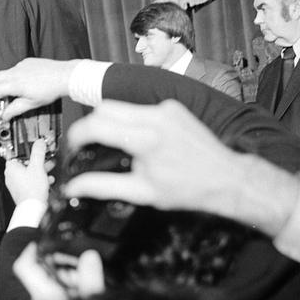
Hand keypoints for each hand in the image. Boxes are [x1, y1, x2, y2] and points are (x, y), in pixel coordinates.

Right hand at [0, 58, 78, 119]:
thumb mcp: (32, 104)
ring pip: (5, 73)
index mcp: (14, 84)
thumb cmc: (51, 90)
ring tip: (19, 92)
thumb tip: (4, 116)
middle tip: (4, 99)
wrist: (64, 76)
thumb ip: (15, 110)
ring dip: (6, 83)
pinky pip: (16, 69)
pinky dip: (17, 77)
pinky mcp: (27, 61)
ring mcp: (21, 65)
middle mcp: (15, 72)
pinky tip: (28, 83)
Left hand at [4, 139, 50, 204]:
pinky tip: (48, 179)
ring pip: (28, 172)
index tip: (33, 147)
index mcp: (11, 168)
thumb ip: (38, 152)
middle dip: (36, 160)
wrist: (33, 208)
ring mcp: (16, 184)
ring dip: (39, 169)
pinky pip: (30, 181)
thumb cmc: (32, 190)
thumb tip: (39, 142)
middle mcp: (11, 176)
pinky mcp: (21, 191)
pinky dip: (38, 179)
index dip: (26, 150)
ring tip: (49, 167)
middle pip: (24, 163)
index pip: (15, 153)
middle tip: (45, 158)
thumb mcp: (38, 166)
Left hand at [12, 243, 104, 299]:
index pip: (25, 265)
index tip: (48, 237)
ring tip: (93, 279)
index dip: (33, 248)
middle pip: (46, 270)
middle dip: (66, 262)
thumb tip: (89, 255)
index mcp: (45, 297)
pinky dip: (76, 287)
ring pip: (57, 281)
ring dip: (74, 275)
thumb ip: (91, 278)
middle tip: (86, 262)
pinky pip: (64, 293)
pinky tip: (92, 291)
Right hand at [63, 99, 244, 213]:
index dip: (77, 135)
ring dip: (111, 121)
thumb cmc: (188, 189)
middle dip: (91, 125)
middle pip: (105, 108)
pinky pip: (140, 108)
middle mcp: (155, 117)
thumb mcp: (141, 193)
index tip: (74, 146)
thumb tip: (75, 186)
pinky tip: (139, 140)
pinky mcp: (172, 107)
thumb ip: (102, 187)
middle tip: (89, 144)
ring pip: (121, 106)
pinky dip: (132, 121)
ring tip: (115, 144)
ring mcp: (165, 109)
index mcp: (145, 139)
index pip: (96, 125)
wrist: (225, 178)